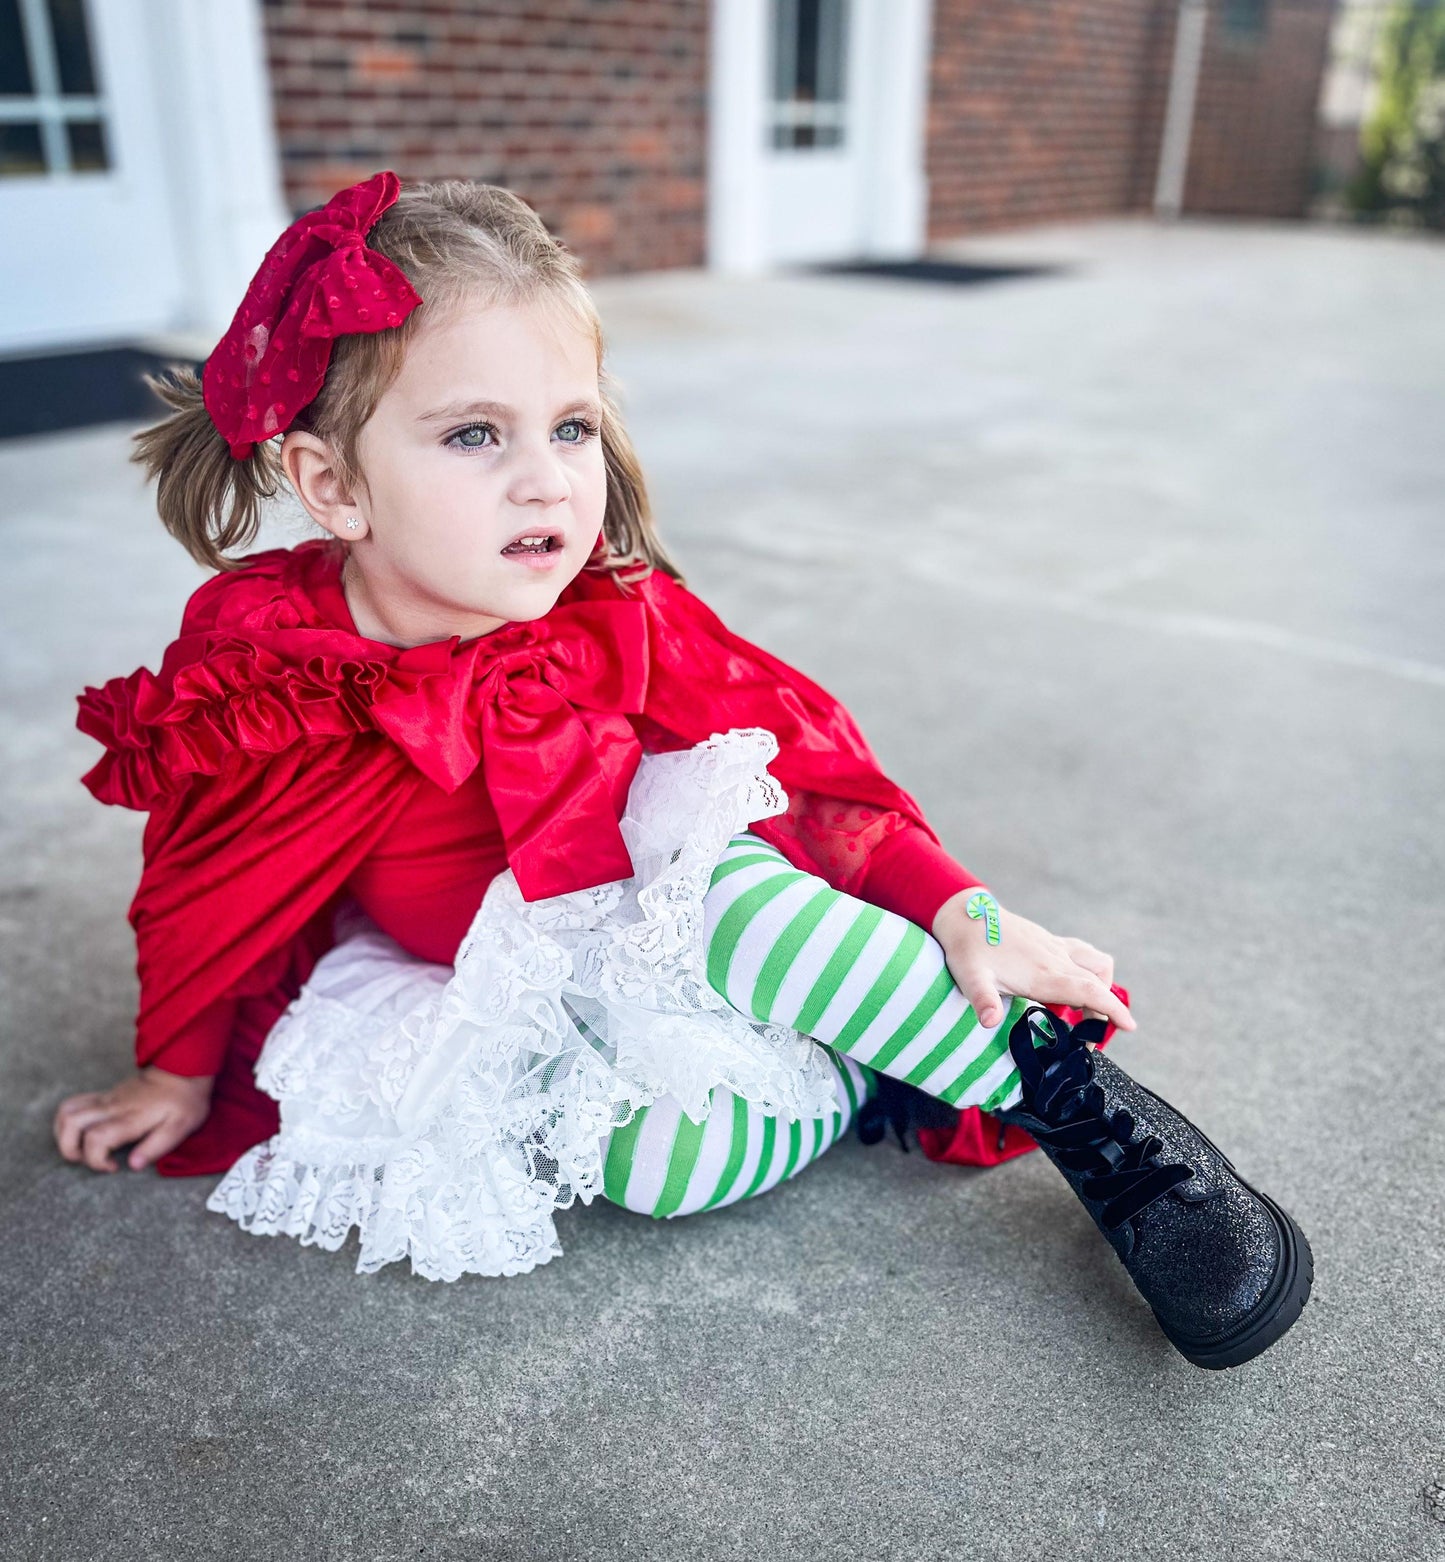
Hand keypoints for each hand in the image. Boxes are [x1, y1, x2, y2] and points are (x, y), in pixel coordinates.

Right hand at [52, 1067, 214, 1173]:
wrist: (183, 1068)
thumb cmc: (184, 1100)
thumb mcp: (181, 1127)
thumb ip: (156, 1147)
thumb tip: (133, 1165)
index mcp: (131, 1118)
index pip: (96, 1139)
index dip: (96, 1160)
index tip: (113, 1167)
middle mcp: (112, 1107)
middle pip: (71, 1123)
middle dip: (69, 1149)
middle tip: (89, 1159)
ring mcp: (106, 1099)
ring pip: (66, 1111)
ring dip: (63, 1134)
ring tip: (81, 1148)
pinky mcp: (105, 1095)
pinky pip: (74, 1103)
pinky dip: (68, 1120)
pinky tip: (81, 1131)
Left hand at [931, 890, 1134, 1034]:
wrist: (964, 912)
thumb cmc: (966, 947)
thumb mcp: (969, 977)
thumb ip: (982, 1000)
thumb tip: (989, 1022)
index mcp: (1043, 973)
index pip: (1090, 991)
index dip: (1112, 1009)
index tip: (1130, 1025)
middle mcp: (1056, 958)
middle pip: (1098, 984)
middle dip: (1105, 1011)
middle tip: (1088, 1039)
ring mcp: (1054, 947)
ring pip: (1096, 964)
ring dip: (1101, 987)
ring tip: (1083, 1012)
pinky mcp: (1049, 941)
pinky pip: (1082, 955)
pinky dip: (1088, 972)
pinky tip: (1066, 986)